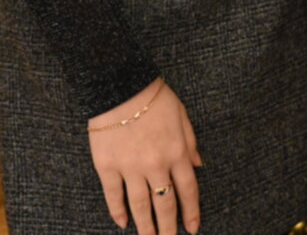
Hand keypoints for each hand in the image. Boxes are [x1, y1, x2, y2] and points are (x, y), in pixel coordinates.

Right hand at [87, 79, 202, 233]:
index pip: (188, 190)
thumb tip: (198, 165)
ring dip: (146, 226)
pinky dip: (118, 211)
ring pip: (140, 205)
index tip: (192, 228)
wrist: (120, 85)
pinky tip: (122, 223)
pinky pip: (113, 195)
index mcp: (177, 152)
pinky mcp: (108, 166)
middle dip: (168, 227)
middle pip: (165, 204)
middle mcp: (156, 165)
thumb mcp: (182, 115)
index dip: (191, 212)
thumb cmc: (153, 97)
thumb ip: (190, 142)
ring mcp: (130, 167)